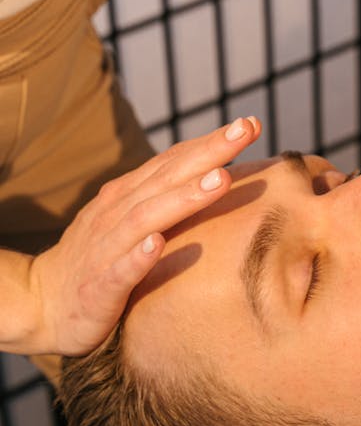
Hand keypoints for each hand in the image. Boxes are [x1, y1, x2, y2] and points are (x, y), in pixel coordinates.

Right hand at [29, 117, 260, 355]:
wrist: (45, 301)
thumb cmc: (102, 259)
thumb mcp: (133, 222)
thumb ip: (167, 201)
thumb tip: (219, 179)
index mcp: (129, 196)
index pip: (173, 161)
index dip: (211, 142)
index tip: (250, 124)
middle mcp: (117, 213)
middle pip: (167, 177)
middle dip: (208, 154)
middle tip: (245, 131)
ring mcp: (106, 248)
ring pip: (147, 217)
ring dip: (184, 198)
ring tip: (220, 180)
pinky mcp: (100, 286)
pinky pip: (120, 269)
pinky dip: (138, 256)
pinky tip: (157, 244)